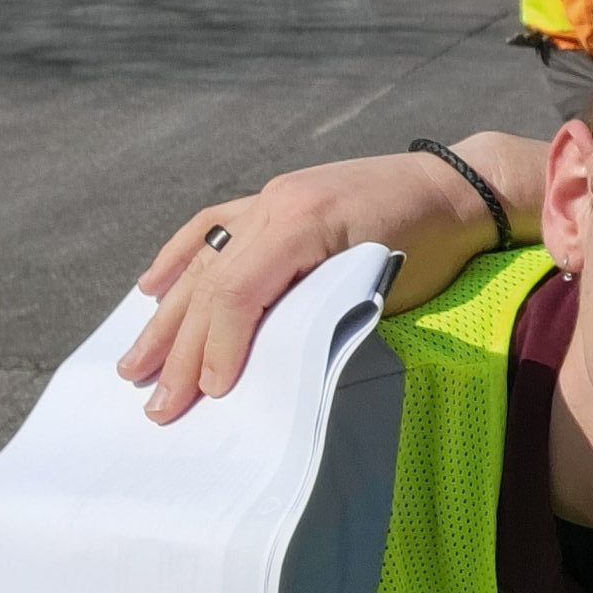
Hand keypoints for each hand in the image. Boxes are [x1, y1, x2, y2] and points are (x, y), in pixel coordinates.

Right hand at [117, 134, 545, 422]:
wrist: (458, 188)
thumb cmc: (435, 246)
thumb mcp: (383, 286)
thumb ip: (324, 317)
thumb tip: (271, 369)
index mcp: (302, 223)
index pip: (238, 293)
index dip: (219, 348)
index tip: (209, 395)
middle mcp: (276, 204)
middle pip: (211, 283)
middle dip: (181, 350)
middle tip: (158, 405)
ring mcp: (272, 197)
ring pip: (203, 260)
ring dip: (167, 316)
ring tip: (134, 364)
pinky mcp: (276, 199)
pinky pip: (214, 227)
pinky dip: (179, 259)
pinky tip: (150, 289)